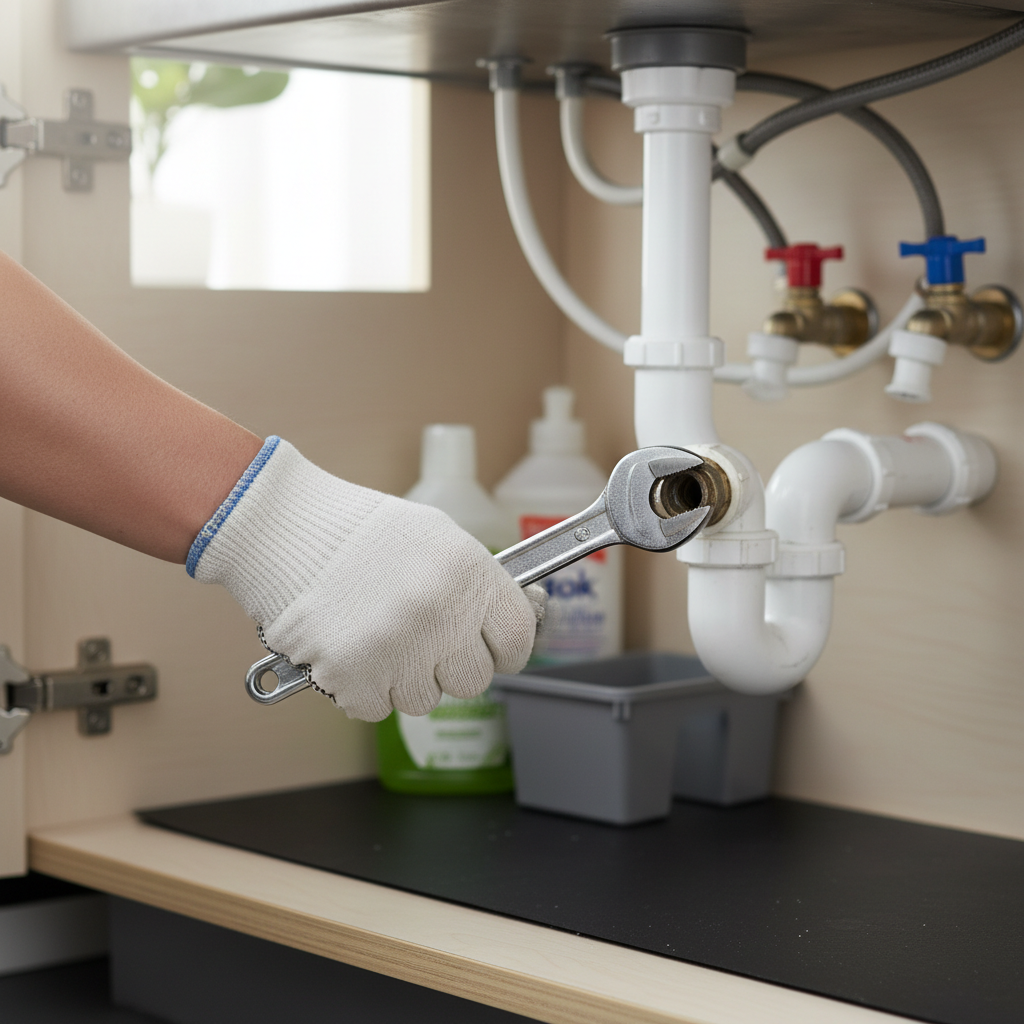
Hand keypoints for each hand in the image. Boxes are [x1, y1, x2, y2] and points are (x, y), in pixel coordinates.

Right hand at [189, 438, 541, 719]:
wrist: (286, 530)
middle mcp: (440, 614)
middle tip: (420, 636)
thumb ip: (477, 583)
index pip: (519, 639)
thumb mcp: (438, 538)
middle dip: (449, 664)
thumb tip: (514, 620)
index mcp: (469, 573)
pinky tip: (349, 646)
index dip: (503, 647)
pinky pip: (376, 708)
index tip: (489, 646)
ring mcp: (397, 651)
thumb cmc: (363, 533)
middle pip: (473, 679)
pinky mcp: (353, 679)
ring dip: (402, 677)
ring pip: (424, 700)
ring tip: (377, 633)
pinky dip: (360, 687)